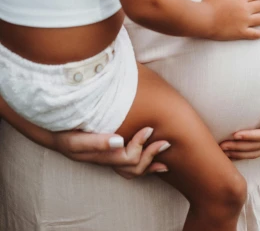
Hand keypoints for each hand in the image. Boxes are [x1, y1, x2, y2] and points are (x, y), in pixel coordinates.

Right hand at [52, 126, 170, 176]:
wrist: (53, 131)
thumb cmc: (64, 133)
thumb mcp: (74, 139)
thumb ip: (95, 141)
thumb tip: (120, 141)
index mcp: (100, 156)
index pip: (126, 158)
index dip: (140, 145)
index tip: (149, 128)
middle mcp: (106, 160)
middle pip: (133, 167)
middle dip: (151, 155)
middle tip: (165, 140)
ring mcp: (108, 159)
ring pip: (133, 170)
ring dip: (151, 161)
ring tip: (165, 150)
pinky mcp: (110, 153)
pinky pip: (130, 166)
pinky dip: (145, 164)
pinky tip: (157, 161)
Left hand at [220, 99, 259, 159]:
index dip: (248, 136)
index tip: (235, 134)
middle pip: (253, 148)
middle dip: (236, 147)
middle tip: (220, 146)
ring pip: (252, 154)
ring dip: (237, 153)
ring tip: (221, 151)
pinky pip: (254, 154)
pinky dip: (242, 156)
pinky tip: (232, 154)